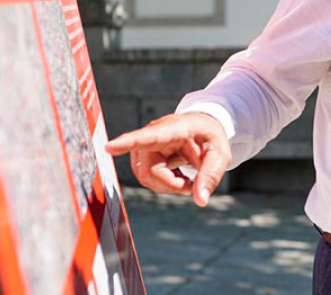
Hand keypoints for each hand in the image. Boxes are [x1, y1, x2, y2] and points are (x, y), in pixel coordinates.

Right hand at [105, 112, 230, 206]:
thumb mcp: (220, 154)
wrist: (202, 129)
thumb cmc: (209, 138)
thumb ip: (210, 175)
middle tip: (191, 185)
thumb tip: (200, 200)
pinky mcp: (143, 156)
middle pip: (149, 170)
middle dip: (170, 184)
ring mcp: (146, 146)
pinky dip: (164, 184)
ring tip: (185, 179)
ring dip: (167, 185)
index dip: (129, 142)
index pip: (148, 136)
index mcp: (174, 129)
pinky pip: (146, 179)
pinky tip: (177, 177)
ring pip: (145, 177)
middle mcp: (154, 135)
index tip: (110, 146)